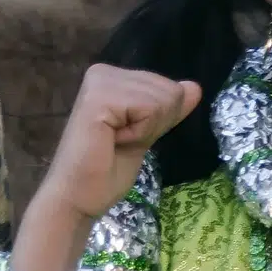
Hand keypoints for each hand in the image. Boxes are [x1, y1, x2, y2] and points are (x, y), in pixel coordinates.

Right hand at [16, 66, 201, 270]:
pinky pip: (150, 109)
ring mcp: (99, 82)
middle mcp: (103, 72)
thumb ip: (168, 110)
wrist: (77, 198)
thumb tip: (194, 87)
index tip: (125, 136)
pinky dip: (140, 133)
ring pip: (163, 98)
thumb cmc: (105, 172)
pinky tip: (113, 141)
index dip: (157, 120)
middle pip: (170, 90)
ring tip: (115, 142)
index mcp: (112, 77)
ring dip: (146, 130)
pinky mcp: (99, 98)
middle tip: (120, 141)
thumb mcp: (147, 134)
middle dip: (154, 124)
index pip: (168, 86)